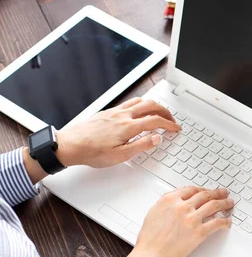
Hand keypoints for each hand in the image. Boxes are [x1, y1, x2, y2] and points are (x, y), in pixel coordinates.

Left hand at [56, 98, 180, 167]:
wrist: (70, 145)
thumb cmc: (92, 152)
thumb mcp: (120, 155)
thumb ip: (141, 145)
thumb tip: (156, 138)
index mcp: (128, 127)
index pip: (155, 121)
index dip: (169, 125)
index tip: (176, 128)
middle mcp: (123, 115)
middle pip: (151, 106)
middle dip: (165, 112)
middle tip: (172, 120)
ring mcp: (115, 112)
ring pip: (140, 101)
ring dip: (154, 105)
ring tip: (160, 113)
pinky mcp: (108, 112)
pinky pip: (130, 103)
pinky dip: (141, 104)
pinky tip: (140, 111)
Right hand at [114, 187, 233, 256]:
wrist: (151, 256)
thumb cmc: (149, 240)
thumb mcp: (153, 213)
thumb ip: (167, 206)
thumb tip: (176, 203)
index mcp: (169, 200)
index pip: (190, 189)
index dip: (202, 189)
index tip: (206, 191)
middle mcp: (182, 206)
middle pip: (205, 195)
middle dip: (216, 193)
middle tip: (223, 193)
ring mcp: (192, 218)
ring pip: (214, 206)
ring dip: (224, 203)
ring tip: (229, 203)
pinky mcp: (199, 232)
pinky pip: (217, 223)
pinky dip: (225, 221)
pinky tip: (227, 221)